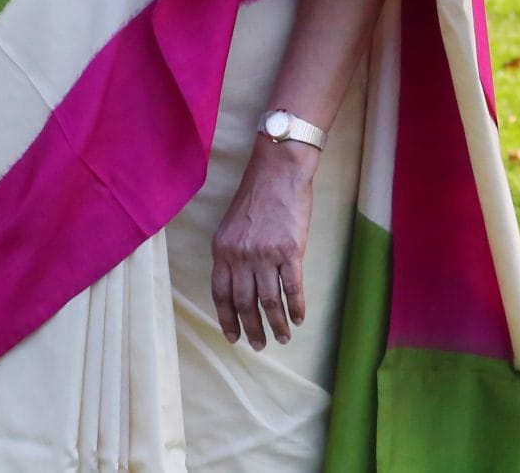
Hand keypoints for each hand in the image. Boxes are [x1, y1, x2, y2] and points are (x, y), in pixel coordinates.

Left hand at [209, 137, 317, 349]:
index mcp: (222, 249)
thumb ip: (231, 254)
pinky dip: (296, 308)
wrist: (278, 172)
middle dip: (252, 329)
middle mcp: (240, 255)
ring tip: (282, 338)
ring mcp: (265, 254)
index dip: (227, 319)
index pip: (220, 294)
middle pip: (244, 302)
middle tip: (259, 346)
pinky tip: (299, 319)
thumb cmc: (256, 197)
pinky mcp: (290, 251)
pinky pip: (292, 288)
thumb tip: (238, 284)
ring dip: (276, 324)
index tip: (233, 337)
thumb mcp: (232, 225)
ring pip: (269, 301)